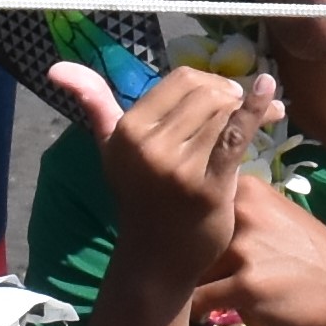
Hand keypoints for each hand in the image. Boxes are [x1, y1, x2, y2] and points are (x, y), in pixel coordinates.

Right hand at [46, 58, 280, 296]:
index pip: (182, 79)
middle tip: (244, 108)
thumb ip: (93, 103)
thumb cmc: (138, 197)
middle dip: (230, 94)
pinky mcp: (209, 184)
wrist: (157, 258)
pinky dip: (257, 111)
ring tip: (265, 115)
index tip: (223, 97)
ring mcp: (179, 166)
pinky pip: (237, 135)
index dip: (209, 83)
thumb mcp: (111, 148)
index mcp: (128, 130)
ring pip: (225, 112)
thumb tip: (56, 67)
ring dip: (248, 108)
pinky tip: (269, 91)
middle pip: (207, 92)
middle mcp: (149, 145)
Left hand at [194, 175, 325, 325]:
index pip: (194, 204)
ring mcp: (244, 249)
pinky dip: (194, 311)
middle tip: (184, 274)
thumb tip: (188, 226)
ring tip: (198, 295)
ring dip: (189, 285)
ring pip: (191, 270)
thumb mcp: (275, 216)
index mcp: (248, 190)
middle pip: (188, 238)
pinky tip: (202, 315)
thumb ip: (236, 215)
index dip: (183, 227)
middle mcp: (243, 213)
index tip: (180, 241)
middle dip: (185, 259)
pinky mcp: (246, 286)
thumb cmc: (313, 254)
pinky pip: (198, 301)